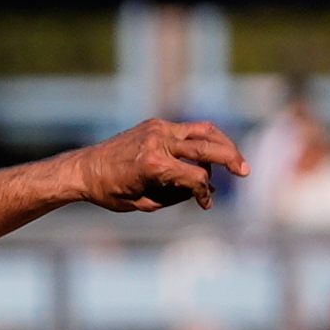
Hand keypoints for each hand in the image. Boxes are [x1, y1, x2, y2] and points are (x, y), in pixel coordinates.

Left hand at [73, 119, 247, 212]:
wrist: (84, 169)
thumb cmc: (110, 192)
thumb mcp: (145, 203)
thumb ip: (177, 195)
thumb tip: (206, 188)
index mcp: (154, 166)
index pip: (196, 178)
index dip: (204, 194)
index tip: (206, 204)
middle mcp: (159, 142)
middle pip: (207, 148)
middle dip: (230, 160)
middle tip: (245, 171)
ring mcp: (158, 130)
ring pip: (203, 131)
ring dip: (223, 144)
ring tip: (235, 158)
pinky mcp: (156, 124)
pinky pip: (187, 129)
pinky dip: (202, 139)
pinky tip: (211, 151)